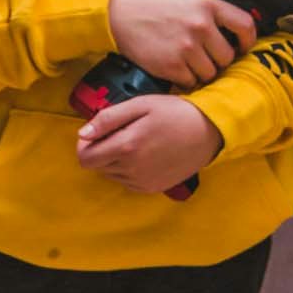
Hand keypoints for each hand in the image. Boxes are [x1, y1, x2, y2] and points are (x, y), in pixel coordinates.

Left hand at [76, 94, 225, 195]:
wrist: (209, 131)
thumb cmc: (175, 112)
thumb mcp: (141, 105)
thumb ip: (108, 118)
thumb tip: (82, 133)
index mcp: (126, 146)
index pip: (85, 158)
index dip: (84, 144)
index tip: (96, 132)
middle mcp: (132, 169)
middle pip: (96, 167)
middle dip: (100, 149)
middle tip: (120, 133)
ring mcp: (143, 182)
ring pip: (111, 175)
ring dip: (115, 160)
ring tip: (135, 142)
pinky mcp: (153, 188)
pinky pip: (127, 182)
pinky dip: (128, 170)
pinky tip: (144, 154)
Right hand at [107, 0, 255, 87]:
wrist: (119, 13)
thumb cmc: (154, 4)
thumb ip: (210, 10)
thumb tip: (233, 27)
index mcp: (208, 4)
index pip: (245, 26)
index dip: (247, 41)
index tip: (242, 47)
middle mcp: (200, 26)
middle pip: (227, 57)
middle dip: (219, 60)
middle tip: (206, 56)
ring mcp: (186, 47)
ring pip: (210, 73)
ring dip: (202, 71)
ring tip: (188, 61)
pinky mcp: (171, 65)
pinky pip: (191, 82)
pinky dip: (185, 79)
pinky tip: (176, 67)